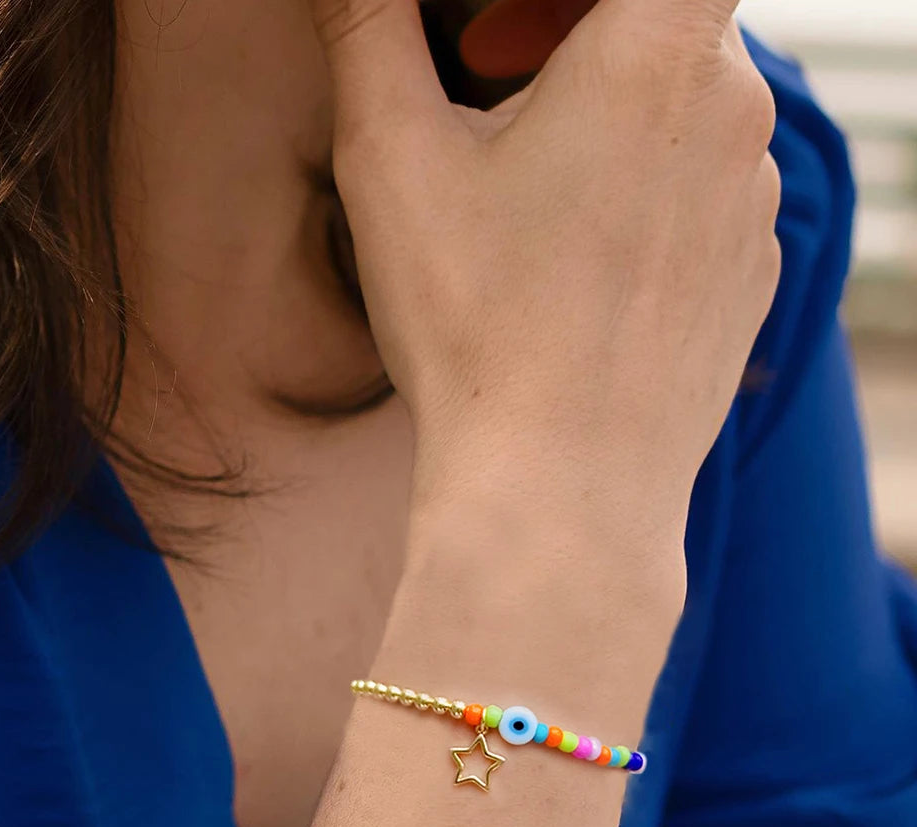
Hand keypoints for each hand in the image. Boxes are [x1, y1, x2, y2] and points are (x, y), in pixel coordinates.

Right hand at [308, 0, 779, 543]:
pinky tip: (581, 272)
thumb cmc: (478, 328)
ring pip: (686, 114)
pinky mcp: (747, 277)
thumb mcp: (392, 159)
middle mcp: (734, 121)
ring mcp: (750, 207)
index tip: (510, 34)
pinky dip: (649, 200)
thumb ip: (368, 28)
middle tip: (496, 105)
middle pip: (666, 25)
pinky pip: (704, 197)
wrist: (560, 487)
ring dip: (613, 125)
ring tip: (533, 207)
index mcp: (658, 57)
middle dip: (579, 42)